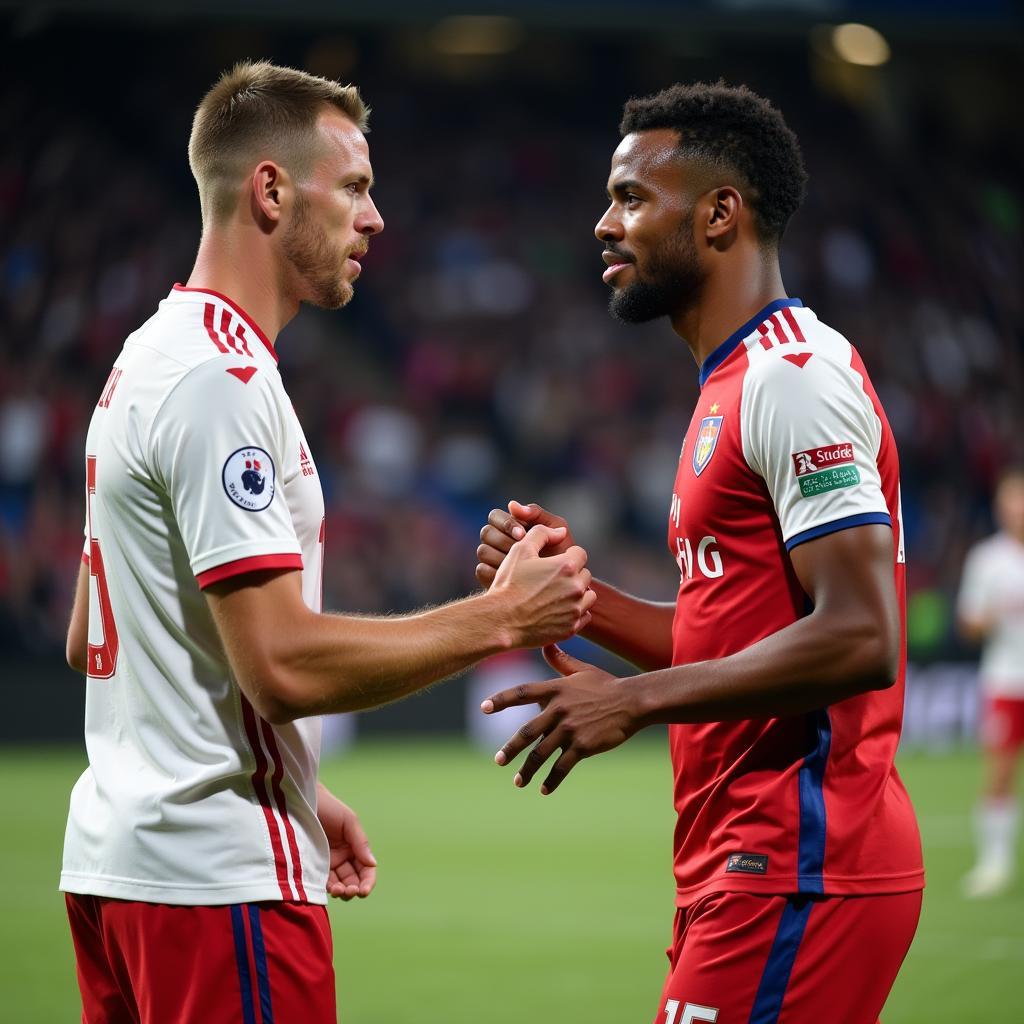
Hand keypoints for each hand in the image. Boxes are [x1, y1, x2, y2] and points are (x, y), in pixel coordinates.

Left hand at [316, 783, 376, 899]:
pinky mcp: (312, 866)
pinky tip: (328, 889)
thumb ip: (361, 842)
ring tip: (338, 891)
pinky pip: (322, 882)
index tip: (364, 891)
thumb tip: (373, 863)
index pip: (366, 869)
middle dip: (354, 890)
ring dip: (341, 892)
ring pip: (339, 885)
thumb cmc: (328, 807)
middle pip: (353, 881)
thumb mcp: (349, 821)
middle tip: (349, 891)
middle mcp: (342, 857)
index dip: (368, 882)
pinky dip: (327, 889)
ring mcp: (327, 863)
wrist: (302, 801)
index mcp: (354, 847)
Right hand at [476, 501, 575, 587]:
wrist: (566, 584)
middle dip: (504, 540)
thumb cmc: (563, 553)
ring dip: (502, 557)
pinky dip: (496, 572)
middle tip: (523, 552)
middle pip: (486, 532)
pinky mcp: (489, 578)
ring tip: (523, 568)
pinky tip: (516, 580)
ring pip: (482, 551)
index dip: (506, 523)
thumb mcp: (555, 528)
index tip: (523, 535)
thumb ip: (536, 513)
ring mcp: (492, 560)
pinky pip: (481, 570)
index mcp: (510, 526)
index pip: (495, 516)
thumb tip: (511, 504)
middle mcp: (497, 542)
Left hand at [480, 644, 636, 793]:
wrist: (632, 702)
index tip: (483, 708)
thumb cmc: (606, 685)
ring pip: (541, 753)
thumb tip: (546, 644)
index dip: (501, 700)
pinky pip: (562, 766)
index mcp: (555, 689)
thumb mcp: (582, 670)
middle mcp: (558, 709)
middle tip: (499, 760)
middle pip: (527, 732)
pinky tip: (544, 789)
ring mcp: (570, 729)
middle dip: (510, 749)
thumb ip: (561, 660)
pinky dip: (552, 779)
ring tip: (518, 781)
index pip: (521, 693)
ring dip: (528, 770)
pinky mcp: (583, 746)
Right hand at [489, 525, 595, 647]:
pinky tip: (558, 610)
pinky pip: (584, 616)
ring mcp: (575, 609)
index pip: (580, 554)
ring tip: (557, 595)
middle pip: (585, 574)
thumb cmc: (509, 584)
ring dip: (577, 593)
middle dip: (572, 575)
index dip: (567, 556)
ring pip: (588, 596)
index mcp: (566, 566)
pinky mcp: (571, 627)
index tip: (554, 563)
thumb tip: (560, 532)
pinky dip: (574, 612)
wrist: (501, 620)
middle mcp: (575, 587)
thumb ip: (542, 533)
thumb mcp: (520, 550)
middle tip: (552, 579)